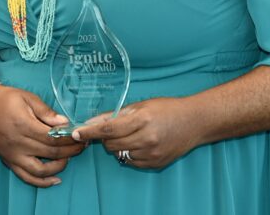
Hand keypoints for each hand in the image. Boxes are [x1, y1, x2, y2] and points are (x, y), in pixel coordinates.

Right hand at [0, 84, 84, 186]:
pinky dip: (42, 182)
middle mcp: (18, 143)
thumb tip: (65, 123)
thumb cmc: (8, 100)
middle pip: (50, 153)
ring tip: (69, 158)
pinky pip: (26, 177)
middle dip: (70, 151)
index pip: (53, 138)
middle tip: (81, 146)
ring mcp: (12, 155)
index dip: (69, 139)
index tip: (80, 136)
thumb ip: (46, 112)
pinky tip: (55, 179)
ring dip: (58, 167)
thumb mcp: (28, 97)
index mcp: (23, 125)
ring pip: (40, 170)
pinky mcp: (9, 161)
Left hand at [71, 97, 200, 168]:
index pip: (108, 129)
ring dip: (117, 145)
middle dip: (105, 137)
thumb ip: (115, 115)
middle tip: (113, 129)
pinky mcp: (155, 164)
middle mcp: (146, 138)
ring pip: (119, 154)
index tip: (75, 133)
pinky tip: (139, 143)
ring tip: (130, 134)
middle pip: (111, 143)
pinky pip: (131, 162)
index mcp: (142, 119)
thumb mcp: (140, 106)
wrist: (194, 122)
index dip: (89, 132)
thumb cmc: (167, 109)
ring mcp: (151, 154)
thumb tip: (92, 121)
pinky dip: (129, 153)